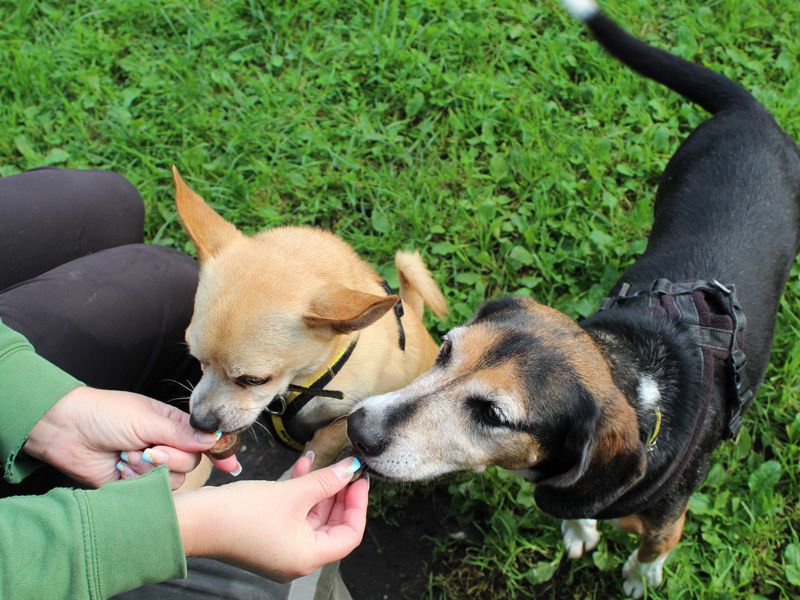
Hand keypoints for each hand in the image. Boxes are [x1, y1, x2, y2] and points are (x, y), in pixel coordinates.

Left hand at [23, 385, 238, 487]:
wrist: (67, 431)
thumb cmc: (106, 414)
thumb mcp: (147, 418)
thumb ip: (181, 432)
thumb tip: (213, 440)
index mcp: (172, 426)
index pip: (203, 440)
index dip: (218, 452)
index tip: (231, 465)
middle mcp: (166, 446)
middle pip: (190, 462)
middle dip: (170, 457)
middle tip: (147, 448)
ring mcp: (151, 467)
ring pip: (173, 479)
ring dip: (148, 469)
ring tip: (127, 455)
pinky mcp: (135, 486)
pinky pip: (152, 492)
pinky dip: (136, 481)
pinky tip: (121, 468)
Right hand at [174, 455, 368, 581]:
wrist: (194, 520)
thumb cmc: (242, 513)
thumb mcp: (292, 494)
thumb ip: (325, 481)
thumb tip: (351, 470)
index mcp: (308, 556)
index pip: (350, 535)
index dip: (358, 504)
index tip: (359, 478)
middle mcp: (297, 557)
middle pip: (332, 525)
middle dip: (339, 493)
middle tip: (346, 466)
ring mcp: (281, 547)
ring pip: (313, 516)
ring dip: (319, 488)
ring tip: (324, 460)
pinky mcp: (267, 534)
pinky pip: (294, 513)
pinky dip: (301, 491)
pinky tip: (303, 465)